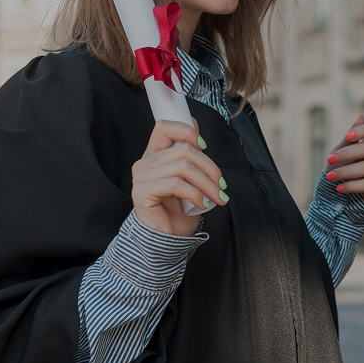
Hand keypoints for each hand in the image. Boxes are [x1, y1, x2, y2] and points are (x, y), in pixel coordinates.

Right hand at [130, 119, 224, 236]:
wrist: (168, 238)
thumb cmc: (179, 209)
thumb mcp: (190, 176)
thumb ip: (189, 153)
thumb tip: (195, 124)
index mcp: (154, 154)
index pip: (164, 126)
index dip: (188, 131)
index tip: (205, 146)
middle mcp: (145, 163)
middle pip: (184, 150)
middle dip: (210, 168)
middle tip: (222, 186)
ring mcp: (141, 178)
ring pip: (183, 167)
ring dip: (207, 184)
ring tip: (217, 197)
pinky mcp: (142, 193)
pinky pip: (175, 184)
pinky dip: (195, 194)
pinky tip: (202, 204)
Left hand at [324, 116, 363, 205]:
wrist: (338, 202)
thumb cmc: (340, 174)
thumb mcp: (339, 155)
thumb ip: (349, 139)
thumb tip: (361, 117)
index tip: (349, 135)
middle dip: (348, 154)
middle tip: (329, 161)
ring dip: (345, 171)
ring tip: (330, 177)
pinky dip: (352, 185)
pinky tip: (340, 188)